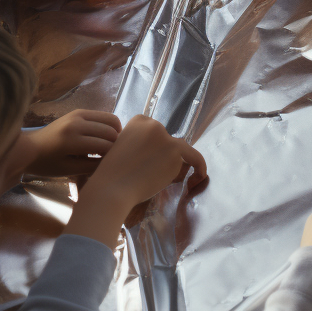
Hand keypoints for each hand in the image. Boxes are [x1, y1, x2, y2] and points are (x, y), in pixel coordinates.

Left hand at [24, 109, 121, 176]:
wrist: (28, 148)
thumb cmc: (46, 164)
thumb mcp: (68, 170)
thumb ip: (92, 166)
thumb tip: (112, 161)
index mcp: (72, 139)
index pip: (104, 145)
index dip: (112, 155)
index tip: (112, 163)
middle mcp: (77, 122)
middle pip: (110, 131)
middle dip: (115, 144)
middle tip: (112, 155)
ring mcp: (78, 114)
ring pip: (110, 119)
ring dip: (114, 132)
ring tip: (109, 145)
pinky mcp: (78, 111)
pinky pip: (101, 115)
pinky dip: (107, 126)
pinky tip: (103, 137)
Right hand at [66, 115, 206, 247]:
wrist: (112, 189)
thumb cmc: (112, 177)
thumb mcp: (122, 151)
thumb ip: (140, 146)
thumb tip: (160, 156)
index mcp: (138, 121)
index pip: (154, 133)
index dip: (152, 149)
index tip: (144, 163)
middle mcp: (154, 124)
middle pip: (167, 142)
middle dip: (161, 158)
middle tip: (147, 174)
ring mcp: (166, 137)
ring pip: (179, 151)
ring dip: (172, 165)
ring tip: (160, 179)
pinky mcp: (176, 150)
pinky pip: (195, 158)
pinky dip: (200, 167)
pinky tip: (198, 177)